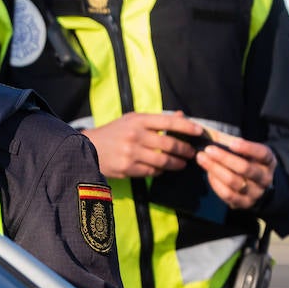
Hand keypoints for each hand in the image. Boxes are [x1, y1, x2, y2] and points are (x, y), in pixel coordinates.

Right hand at [82, 111, 204, 177]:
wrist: (88, 147)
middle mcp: (135, 135)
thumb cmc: (114, 132)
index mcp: (138, 120)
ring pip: (163, 160)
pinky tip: (162, 169)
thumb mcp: (132, 120)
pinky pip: (152, 171)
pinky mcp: (127, 168)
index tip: (200, 132)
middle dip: (185, 150)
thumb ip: (157, 119)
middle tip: (192, 153)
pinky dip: (161, 171)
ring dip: (177, 163)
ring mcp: (131, 152)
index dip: (187, 127)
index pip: (169, 122)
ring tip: (182, 164)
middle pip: (170, 144)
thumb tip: (181, 116)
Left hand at [194, 132, 276, 209]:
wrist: (255, 186)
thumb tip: (213, 136)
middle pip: (245, 168)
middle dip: (224, 158)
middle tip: (208, 149)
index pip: (262, 153)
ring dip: (215, 169)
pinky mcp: (244, 203)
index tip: (232, 143)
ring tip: (202, 159)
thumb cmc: (247, 162)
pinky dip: (215, 183)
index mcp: (268, 161)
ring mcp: (256, 192)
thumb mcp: (245, 151)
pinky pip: (228, 194)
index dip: (248, 148)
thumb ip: (232, 143)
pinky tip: (208, 173)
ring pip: (234, 182)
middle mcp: (265, 178)